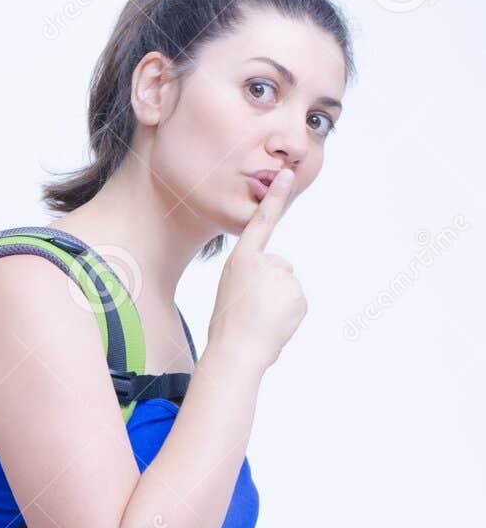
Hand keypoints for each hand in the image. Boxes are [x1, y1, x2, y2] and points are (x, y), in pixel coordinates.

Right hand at [207, 166, 306, 372]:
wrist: (237, 352)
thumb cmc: (228, 324)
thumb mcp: (231, 287)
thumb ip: (252, 274)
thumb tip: (278, 280)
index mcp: (242, 259)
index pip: (262, 222)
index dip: (275, 197)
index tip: (287, 175)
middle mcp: (265, 262)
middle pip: (278, 266)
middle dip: (270, 285)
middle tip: (252, 306)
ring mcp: (284, 279)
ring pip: (287, 285)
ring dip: (278, 301)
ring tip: (261, 317)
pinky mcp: (298, 296)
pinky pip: (296, 301)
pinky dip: (288, 312)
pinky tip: (274, 323)